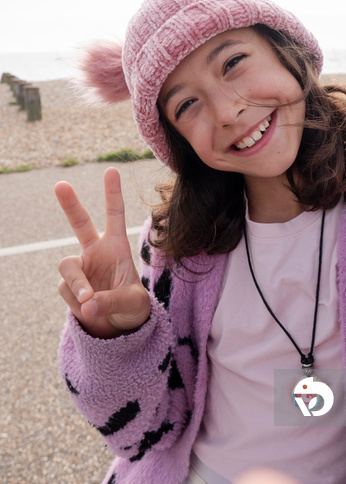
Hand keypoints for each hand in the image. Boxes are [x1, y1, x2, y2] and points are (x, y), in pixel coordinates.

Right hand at [55, 167, 150, 338]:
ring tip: (89, 299)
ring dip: (77, 284)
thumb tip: (87, 303)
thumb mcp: (132, 304)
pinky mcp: (68, 286)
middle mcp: (96, 251)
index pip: (115, 215)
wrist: (118, 328)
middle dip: (70, 204)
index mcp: (117, 246)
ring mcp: (81, 268)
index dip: (112, 193)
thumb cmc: (132, 308)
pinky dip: (77, 303)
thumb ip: (112, 300)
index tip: (111, 170)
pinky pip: (67, 292)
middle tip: (60, 184)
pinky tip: (89, 310)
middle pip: (80, 223)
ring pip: (68, 267)